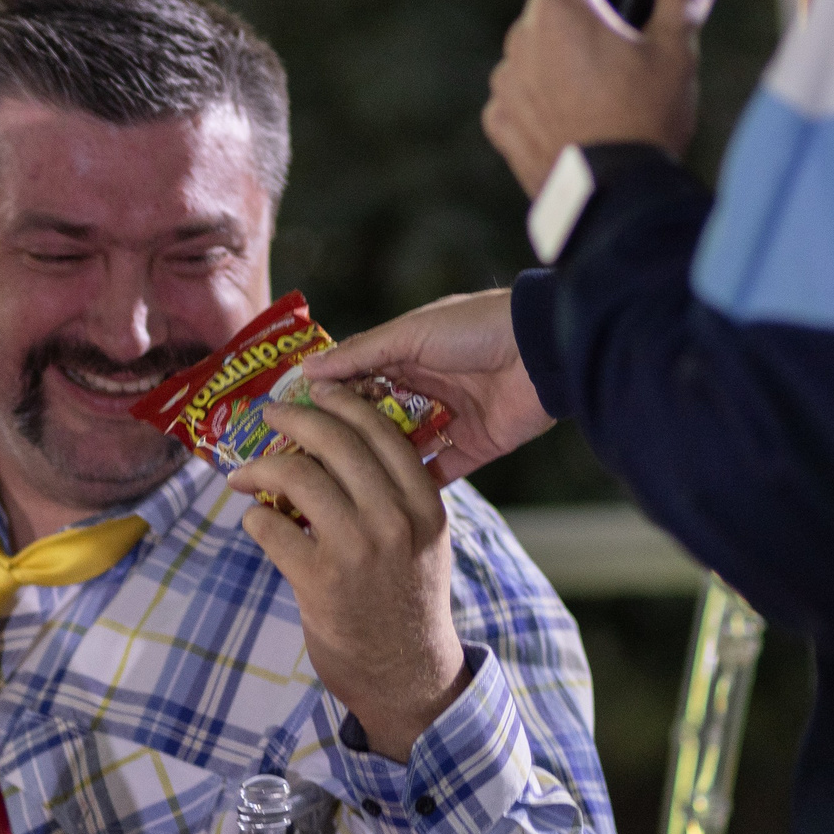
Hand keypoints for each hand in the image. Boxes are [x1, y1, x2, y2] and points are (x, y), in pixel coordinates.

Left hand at [231, 382, 470, 763]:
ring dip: (259, 466)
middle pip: (335, 441)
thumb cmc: (407, 601)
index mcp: (424, 505)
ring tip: (242, 474)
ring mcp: (357, 550)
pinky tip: (255, 521)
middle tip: (269, 415)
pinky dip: (255, 517)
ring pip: (297, 476)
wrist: (408, 677)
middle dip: (293, 418)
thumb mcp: (423, 541)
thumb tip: (339, 444)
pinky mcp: (320, 580)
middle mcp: (394, 521)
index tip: (315, 389)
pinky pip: (271, 526)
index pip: (381, 430)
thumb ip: (395, 495)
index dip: (342, 401)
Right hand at [303, 290, 551, 482]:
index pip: (356, 379)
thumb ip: (363, 353)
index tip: (289, 420)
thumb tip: (309, 367)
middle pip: (375, 418)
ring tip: (334, 486)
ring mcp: (448, 420)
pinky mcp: (474, 448)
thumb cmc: (476, 329)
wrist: (543, 350)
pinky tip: (381, 504)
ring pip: (401, 448)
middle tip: (304, 461)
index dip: (326, 398)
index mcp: (407, 355)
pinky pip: (439, 472)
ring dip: (375, 463)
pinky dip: (416, 484)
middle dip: (345, 437)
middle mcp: (424, 388)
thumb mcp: (411, 334)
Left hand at [484, 0, 720, 194]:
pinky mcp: (500, 119)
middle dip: (588, 0)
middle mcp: (523, 35)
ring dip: (561, 49)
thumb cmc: (644, 119)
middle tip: (626, 23)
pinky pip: (521, 90)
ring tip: (603, 80)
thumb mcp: (676, 51)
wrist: (609, 200)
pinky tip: (576, 112)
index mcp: (564, 5)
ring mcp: (506, 79)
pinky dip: (543, 92)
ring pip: (535, 44)